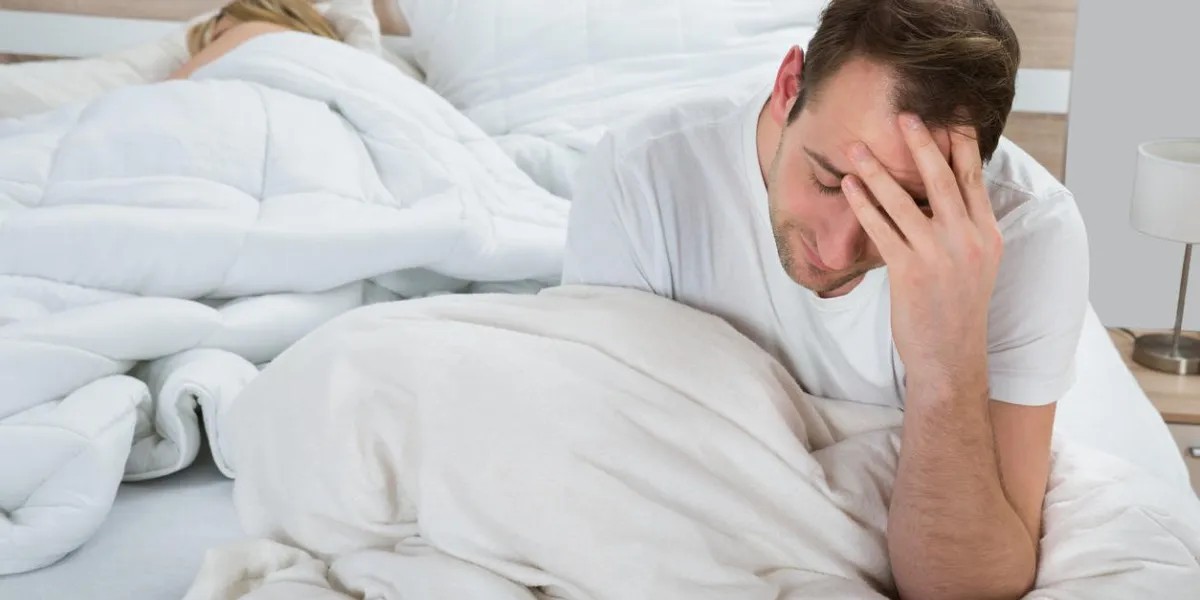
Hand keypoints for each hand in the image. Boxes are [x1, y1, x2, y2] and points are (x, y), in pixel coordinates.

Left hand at [840, 115, 1002, 392]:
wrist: (950, 355)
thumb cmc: (957, 307)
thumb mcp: (976, 262)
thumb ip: (964, 226)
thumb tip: (942, 191)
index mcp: (987, 233)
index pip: (974, 178)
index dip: (962, 143)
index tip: (951, 113)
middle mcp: (967, 240)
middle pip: (943, 180)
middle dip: (923, 144)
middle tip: (904, 115)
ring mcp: (938, 255)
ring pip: (904, 201)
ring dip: (877, 171)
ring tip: (857, 147)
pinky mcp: (910, 272)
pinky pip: (881, 229)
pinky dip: (863, 204)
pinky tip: (849, 187)